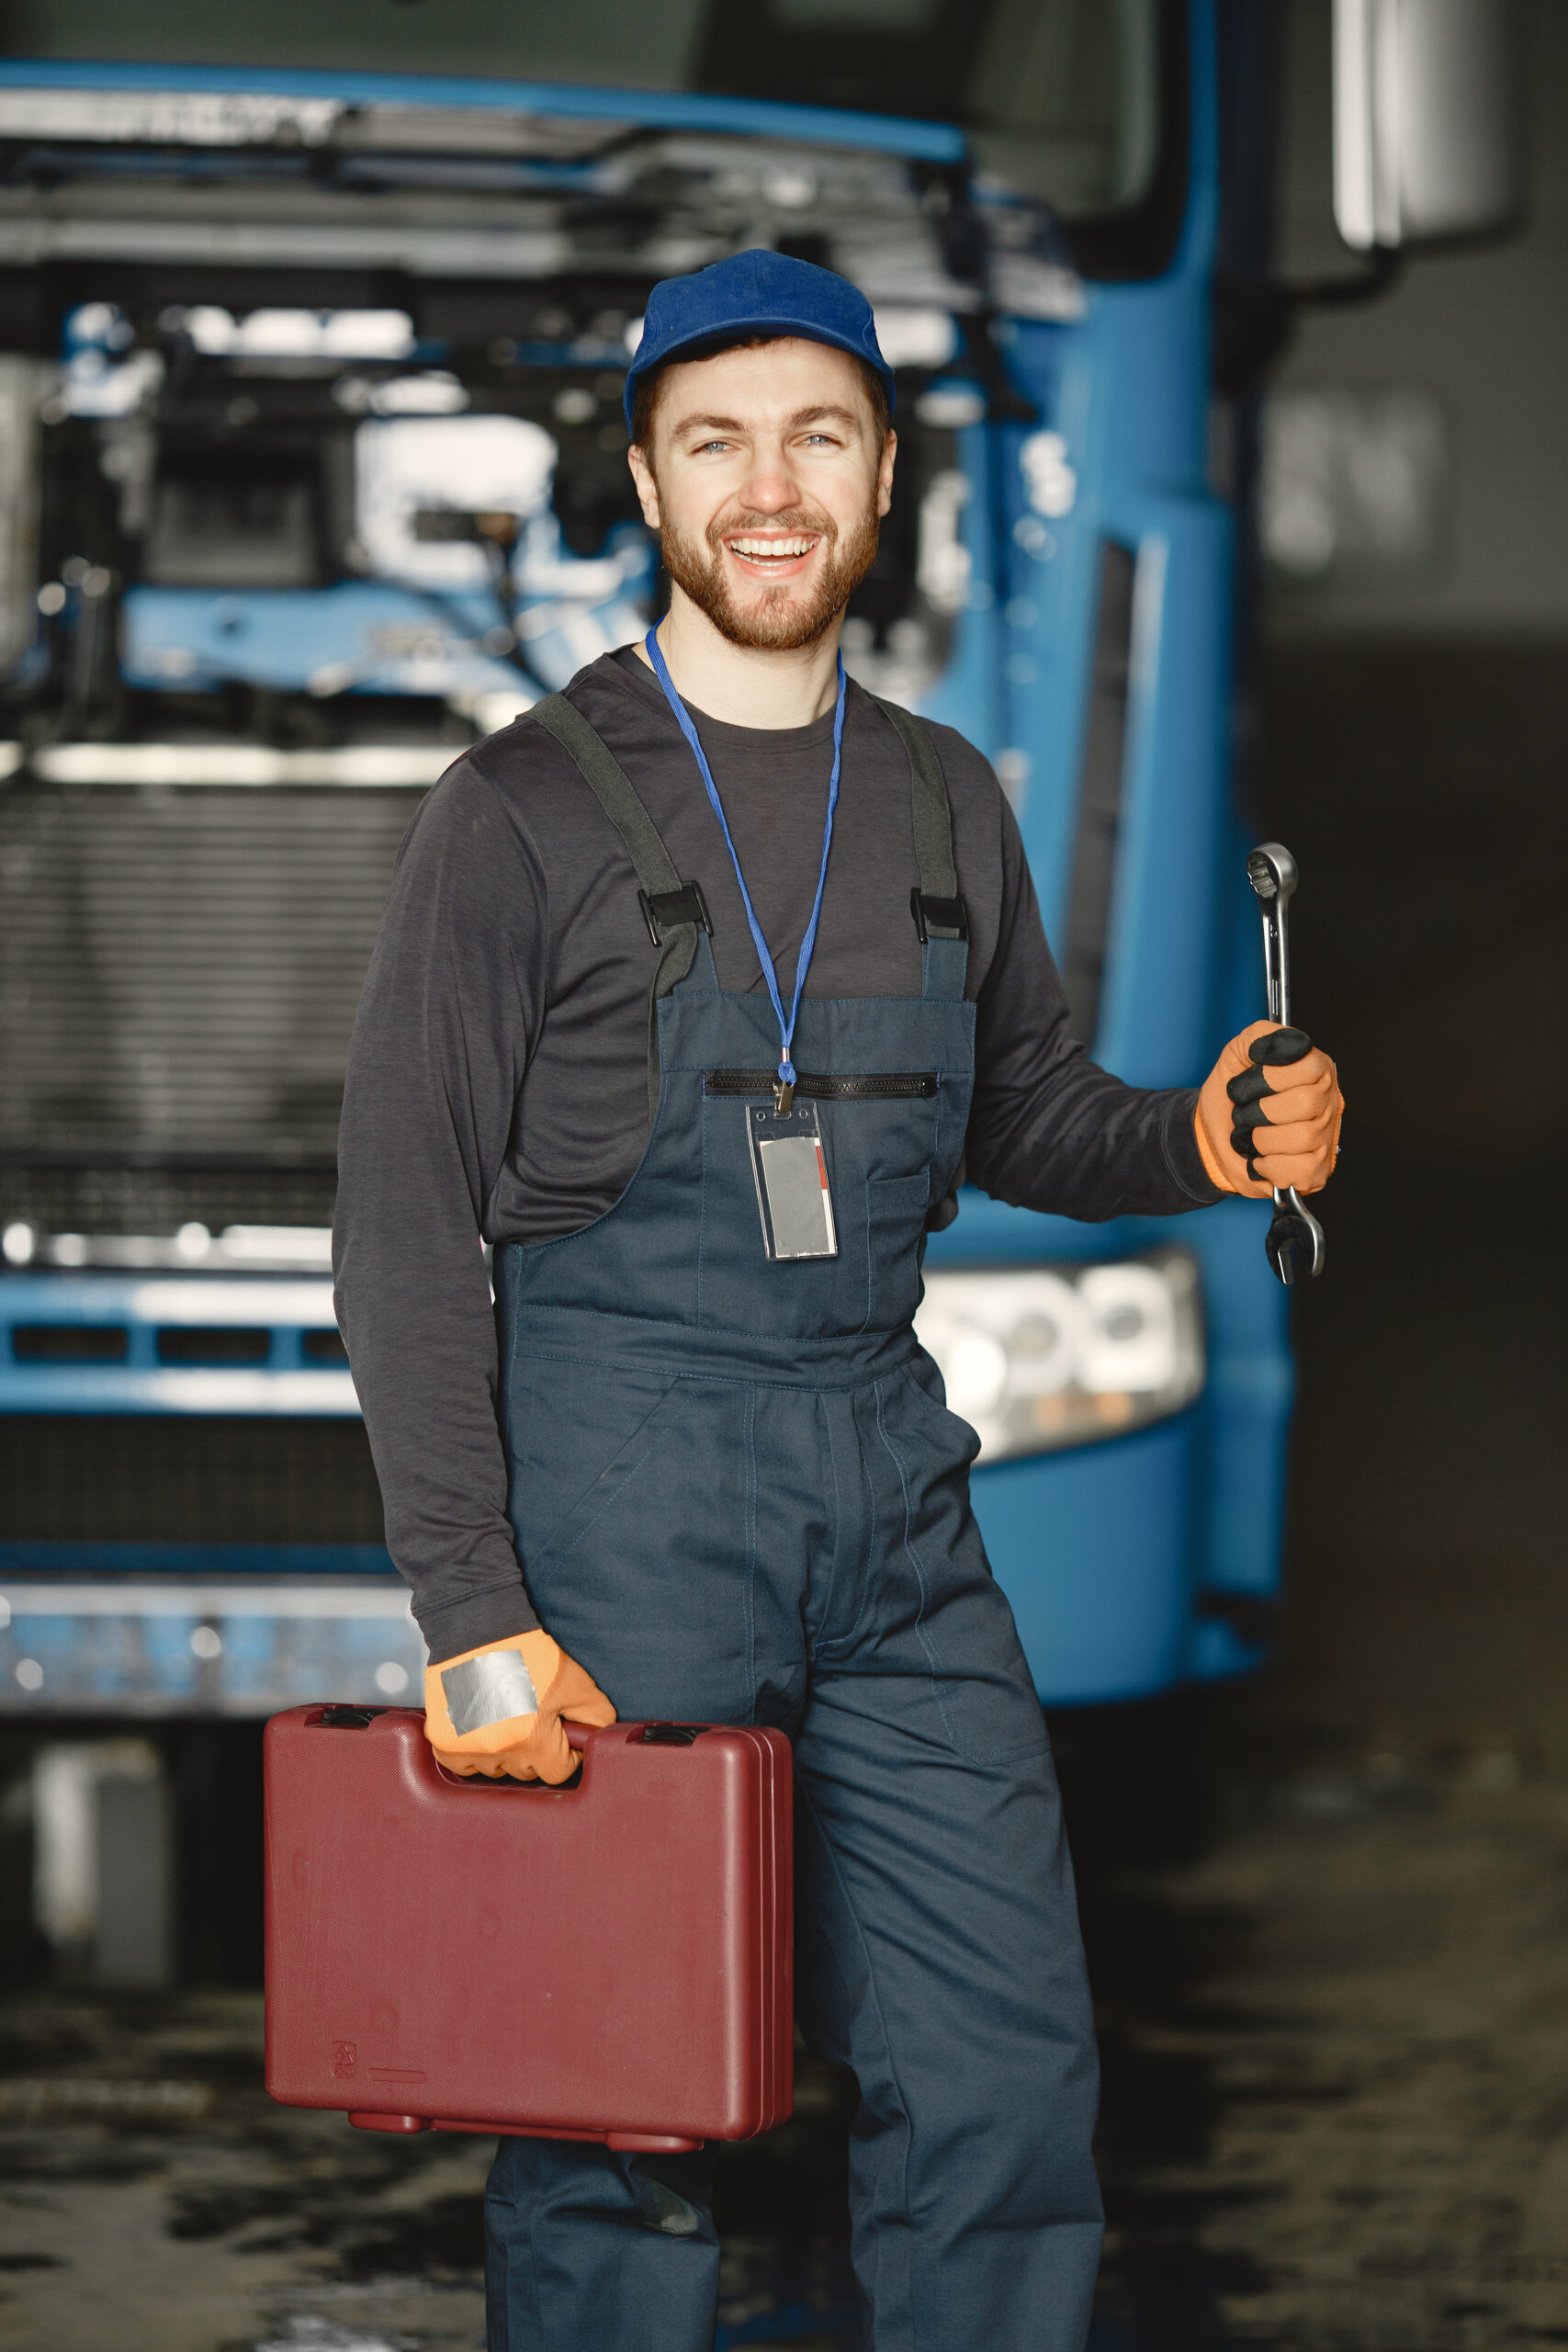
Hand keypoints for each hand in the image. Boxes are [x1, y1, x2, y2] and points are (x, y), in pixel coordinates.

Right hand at [423, 1629, 615, 1785]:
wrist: (477, 1629)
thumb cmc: (526, 1652)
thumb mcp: (574, 1680)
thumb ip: (596, 1715)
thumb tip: (598, 1739)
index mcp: (532, 1740)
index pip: (559, 1772)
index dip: (566, 1753)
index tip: (561, 1734)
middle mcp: (497, 1751)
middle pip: (527, 1772)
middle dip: (535, 1750)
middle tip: (532, 1717)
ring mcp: (467, 1749)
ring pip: (496, 1769)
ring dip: (504, 1752)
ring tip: (505, 1716)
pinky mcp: (443, 1743)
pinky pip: (464, 1766)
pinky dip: (473, 1751)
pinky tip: (481, 1724)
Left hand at [1195, 1021, 1342, 1200]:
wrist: (1211, 1138)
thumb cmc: (1230, 1099)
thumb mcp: (1236, 1056)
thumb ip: (1258, 1036)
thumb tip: (1283, 1040)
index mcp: (1315, 1070)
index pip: (1310, 1067)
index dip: (1269, 1077)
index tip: (1249, 1083)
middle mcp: (1327, 1102)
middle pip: (1307, 1103)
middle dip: (1261, 1111)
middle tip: (1246, 1113)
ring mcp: (1325, 1137)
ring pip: (1302, 1137)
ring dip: (1261, 1140)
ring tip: (1252, 1137)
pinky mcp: (1317, 1171)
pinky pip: (1299, 1169)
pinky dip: (1268, 1166)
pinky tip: (1262, 1160)